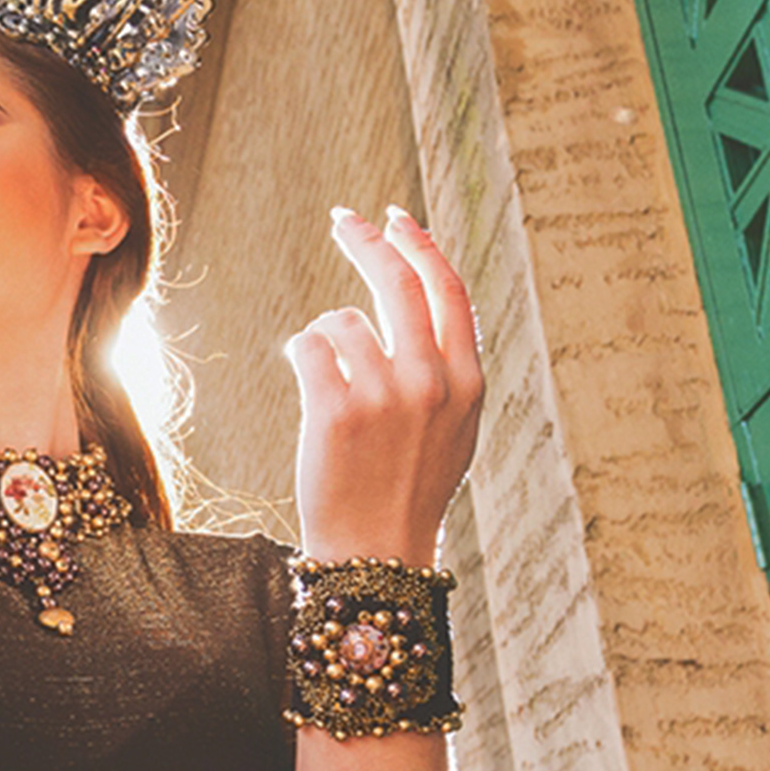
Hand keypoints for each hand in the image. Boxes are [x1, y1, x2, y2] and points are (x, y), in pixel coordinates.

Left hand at [282, 205, 482, 566]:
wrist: (375, 553)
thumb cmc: (409, 487)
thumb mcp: (454, 427)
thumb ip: (447, 365)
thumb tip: (422, 289)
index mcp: (467, 381)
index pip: (447, 288)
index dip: (421, 244)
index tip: (396, 218)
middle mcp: (431, 382)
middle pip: (397, 280)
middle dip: (367, 238)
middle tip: (344, 218)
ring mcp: (384, 396)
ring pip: (343, 321)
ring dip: (328, 338)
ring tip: (333, 388)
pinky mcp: (335, 411)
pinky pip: (308, 345)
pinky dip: (303, 354)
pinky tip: (311, 387)